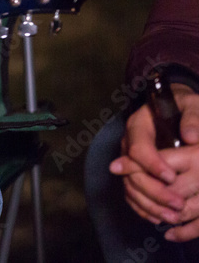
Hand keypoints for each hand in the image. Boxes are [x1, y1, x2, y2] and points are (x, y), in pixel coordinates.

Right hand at [111, 84, 198, 240]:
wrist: (175, 107)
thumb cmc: (184, 105)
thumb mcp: (192, 104)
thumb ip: (193, 117)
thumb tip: (191, 137)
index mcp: (139, 125)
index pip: (138, 148)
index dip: (152, 165)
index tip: (172, 177)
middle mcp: (129, 144)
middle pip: (131, 172)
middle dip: (154, 191)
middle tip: (178, 204)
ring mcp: (130, 159)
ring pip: (130, 186)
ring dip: (150, 205)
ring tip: (173, 217)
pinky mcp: (134, 172)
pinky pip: (132, 193)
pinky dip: (144, 208)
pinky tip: (160, 218)